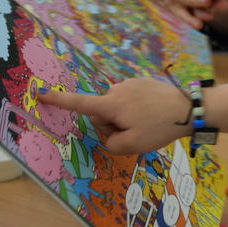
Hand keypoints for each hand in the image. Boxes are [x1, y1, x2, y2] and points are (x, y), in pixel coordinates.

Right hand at [36, 78, 189, 154]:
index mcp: (110, 104)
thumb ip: (111, 144)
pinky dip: (136, 109)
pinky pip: (128, 100)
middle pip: (101, 113)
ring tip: (148, 122)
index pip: (79, 104)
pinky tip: (153, 113)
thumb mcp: (132, 145)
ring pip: (116, 107)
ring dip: (126, 117)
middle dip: (112, 125)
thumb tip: (108, 133)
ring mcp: (128, 83)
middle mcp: (115, 90)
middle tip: (136, 131)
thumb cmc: (159, 128)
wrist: (188, 109)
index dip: (57, 101)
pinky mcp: (140, 81)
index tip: (39, 93)